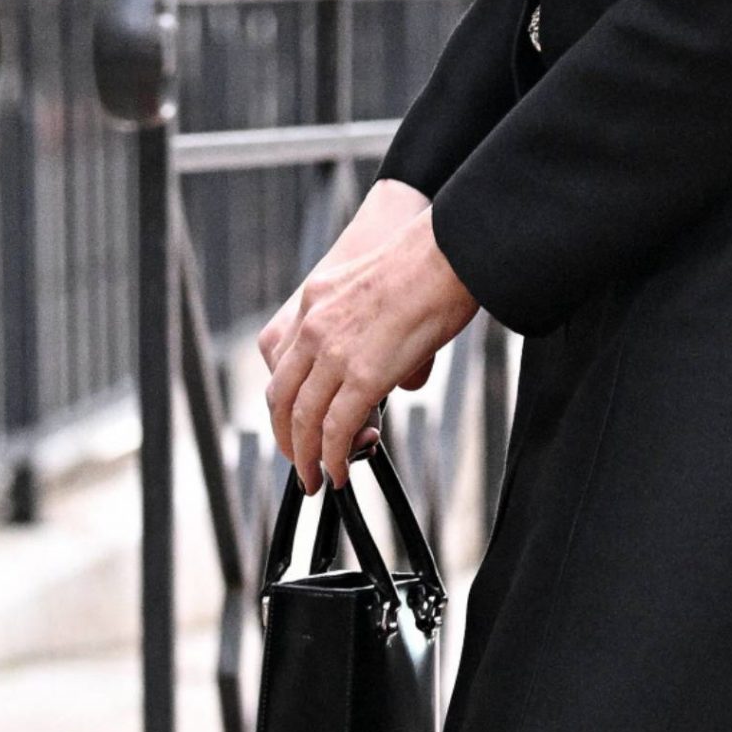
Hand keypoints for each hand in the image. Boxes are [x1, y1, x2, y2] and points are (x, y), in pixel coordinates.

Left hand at [260, 178, 436, 452]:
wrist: (450, 251)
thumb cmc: (429, 265)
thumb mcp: (377, 289)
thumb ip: (377, 333)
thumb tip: (405, 380)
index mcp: (315, 300)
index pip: (282, 364)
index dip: (286, 404)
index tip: (298, 425)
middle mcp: (314, 326)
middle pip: (282, 397)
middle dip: (287, 438)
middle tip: (299, 462)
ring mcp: (335, 352)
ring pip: (303, 420)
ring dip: (306, 458)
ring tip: (316, 479)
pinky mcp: (363, 376)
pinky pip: (335, 430)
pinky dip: (331, 459)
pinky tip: (337, 473)